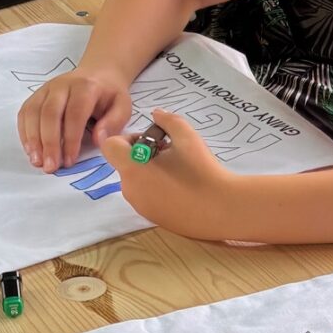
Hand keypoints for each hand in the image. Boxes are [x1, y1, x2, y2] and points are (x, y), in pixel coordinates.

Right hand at [19, 60, 134, 169]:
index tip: (69, 161)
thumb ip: (113, 123)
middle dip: (48, 142)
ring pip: (33, 112)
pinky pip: (25, 113)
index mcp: (86, 87)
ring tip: (37, 162)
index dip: (70, 139)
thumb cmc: (110, 95)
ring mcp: (46, 88)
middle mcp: (62, 85)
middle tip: (49, 167)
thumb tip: (98, 141)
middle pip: (49, 113)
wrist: (98, 73)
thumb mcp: (122, 106)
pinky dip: (25, 132)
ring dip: (33, 139)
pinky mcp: (37, 94)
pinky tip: (31, 150)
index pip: (74, 114)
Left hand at [102, 107, 247, 239]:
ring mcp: (140, 206)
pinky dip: (157, 189)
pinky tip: (182, 190)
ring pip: (136, 181)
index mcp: (133, 168)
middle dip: (143, 155)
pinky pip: (146, 197)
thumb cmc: (202, 170)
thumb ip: (167, 120)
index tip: (153, 142)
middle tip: (172, 154)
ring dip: (150, 172)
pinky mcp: (151, 218)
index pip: (110, 146)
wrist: (222, 209)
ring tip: (179, 172)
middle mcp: (129, 189)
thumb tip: (156, 114)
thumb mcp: (187, 136)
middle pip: (125, 164)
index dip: (128, 138)